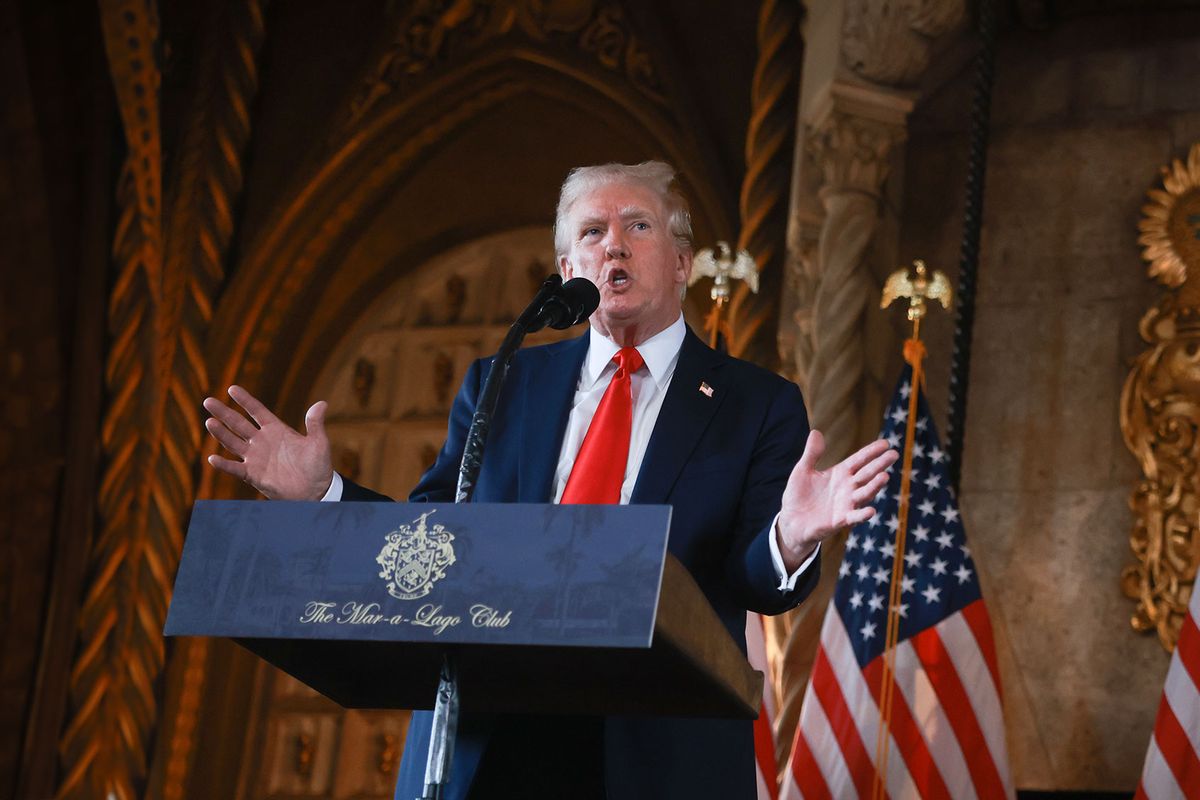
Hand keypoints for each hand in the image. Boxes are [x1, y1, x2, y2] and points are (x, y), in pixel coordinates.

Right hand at [203, 385, 333, 499]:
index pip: (256, 411)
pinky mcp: (253, 475)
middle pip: (239, 424)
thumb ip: (315, 424)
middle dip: (224, 413)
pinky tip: (212, 458)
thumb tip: (322, 404)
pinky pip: (235, 469)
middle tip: (208, 401)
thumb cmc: (317, 466)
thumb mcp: (318, 443)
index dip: (245, 400)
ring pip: (233, 443)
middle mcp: (262, 441)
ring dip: (221, 433)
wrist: (315, 491)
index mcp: (276, 429)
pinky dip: (224, 465)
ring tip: (209, 422)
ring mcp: (255, 458)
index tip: (232, 389)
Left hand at [777, 430, 897, 570]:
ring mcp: (846, 503)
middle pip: (866, 474)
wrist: (792, 521)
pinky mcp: (840, 520)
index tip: (886, 443)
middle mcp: (847, 487)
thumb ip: (812, 453)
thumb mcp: (803, 470)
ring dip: (875, 486)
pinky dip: (862, 515)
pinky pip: (854, 516)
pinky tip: (871, 511)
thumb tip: (816, 431)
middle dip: (880, 464)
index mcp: (840, 473)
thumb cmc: (799, 495)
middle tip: (894, 454)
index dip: (871, 451)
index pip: (859, 460)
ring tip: (884, 476)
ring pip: (864, 493)